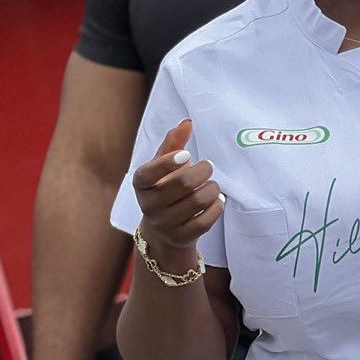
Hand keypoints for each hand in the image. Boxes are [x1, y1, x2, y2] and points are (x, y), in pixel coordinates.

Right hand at [132, 118, 223, 254]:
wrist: (163, 230)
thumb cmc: (165, 188)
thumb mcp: (163, 166)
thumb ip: (173, 143)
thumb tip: (187, 121)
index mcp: (141, 183)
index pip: (149, 173)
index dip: (168, 162)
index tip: (186, 155)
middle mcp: (148, 205)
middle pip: (183, 183)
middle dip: (203, 170)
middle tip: (208, 166)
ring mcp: (164, 224)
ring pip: (198, 201)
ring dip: (212, 188)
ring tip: (212, 185)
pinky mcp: (181, 237)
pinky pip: (207, 220)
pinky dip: (217, 206)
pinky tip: (216, 200)